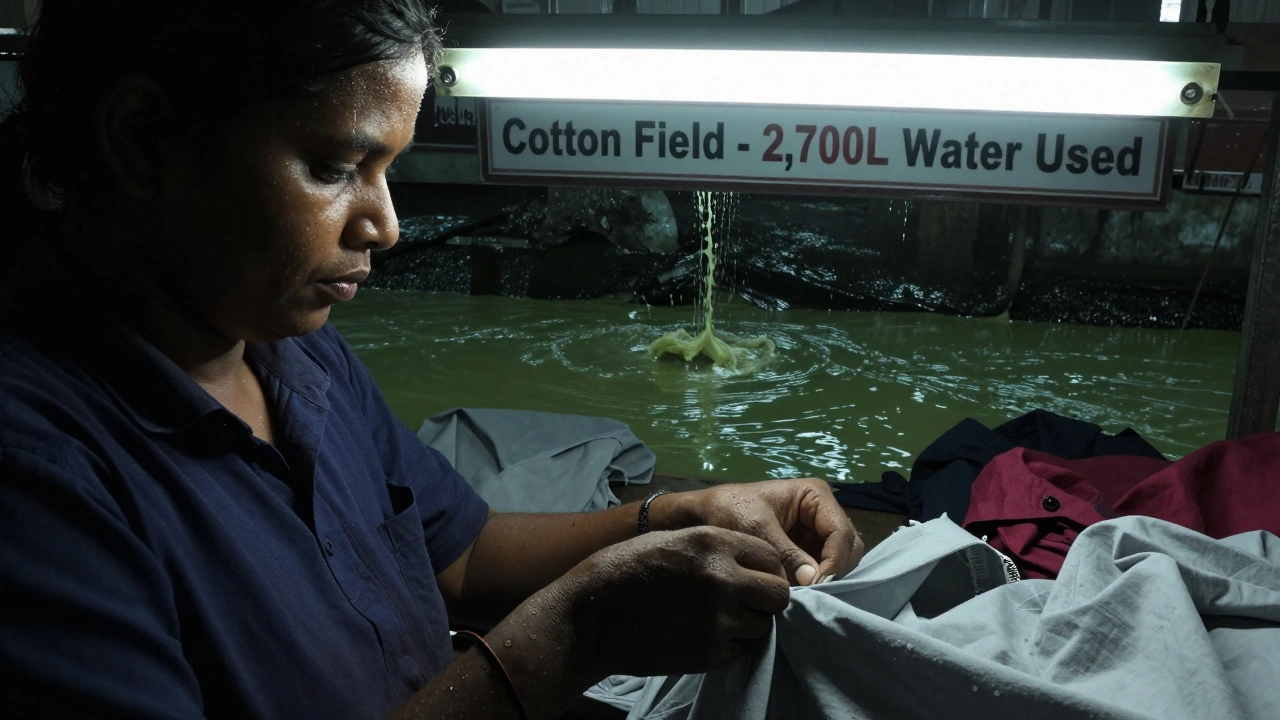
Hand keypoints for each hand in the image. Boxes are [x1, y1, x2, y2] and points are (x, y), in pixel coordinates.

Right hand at [551, 526, 790, 678]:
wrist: (589, 617)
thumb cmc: (624, 570)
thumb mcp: (671, 540)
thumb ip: (714, 547)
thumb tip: (749, 563)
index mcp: (713, 542)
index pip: (771, 557)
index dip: (767, 570)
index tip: (754, 578)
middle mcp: (722, 578)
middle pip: (778, 595)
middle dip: (766, 599)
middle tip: (744, 603)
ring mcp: (717, 619)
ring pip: (761, 625)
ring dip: (747, 623)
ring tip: (716, 619)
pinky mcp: (708, 653)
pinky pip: (739, 650)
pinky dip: (728, 645)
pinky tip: (700, 635)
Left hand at [671, 478, 863, 585]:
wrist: (703, 516)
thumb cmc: (729, 511)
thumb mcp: (757, 530)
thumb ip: (786, 554)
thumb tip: (813, 581)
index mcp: (815, 496)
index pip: (841, 532)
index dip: (834, 561)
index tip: (816, 585)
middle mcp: (822, 513)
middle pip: (848, 548)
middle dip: (834, 571)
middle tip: (812, 595)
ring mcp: (815, 533)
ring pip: (839, 562)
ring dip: (825, 580)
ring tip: (804, 597)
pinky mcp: (806, 551)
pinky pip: (822, 570)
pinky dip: (815, 583)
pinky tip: (799, 595)